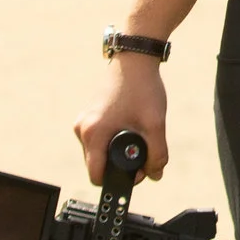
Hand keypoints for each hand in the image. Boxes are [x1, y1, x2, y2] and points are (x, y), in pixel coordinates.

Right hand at [76, 57, 166, 187]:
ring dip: (117, 152)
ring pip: (99, 153)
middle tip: (144, 152)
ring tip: (138, 135)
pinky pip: (99, 140)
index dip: (117, 180)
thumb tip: (155, 175)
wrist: (134, 59)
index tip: (137, 171)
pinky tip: (130, 127)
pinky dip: (114, 141)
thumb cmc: (142, 88)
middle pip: (98, 165)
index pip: (96, 176)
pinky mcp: (88, 116)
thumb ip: (157, 155)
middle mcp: (82, 129)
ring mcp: (83, 122)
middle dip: (120, 166)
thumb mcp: (155, 124)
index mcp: (93, 134)